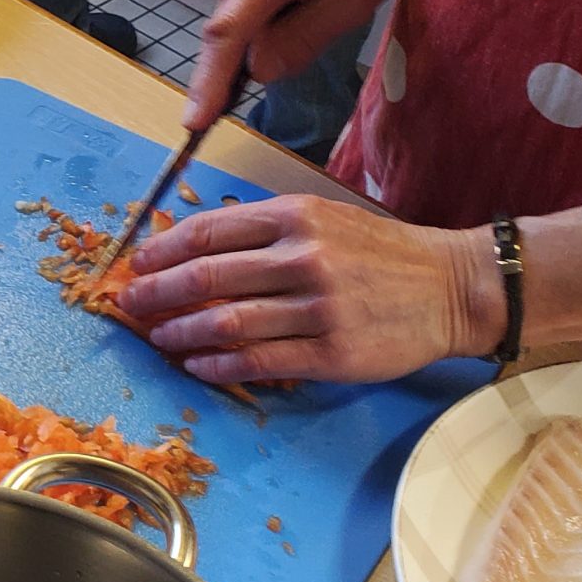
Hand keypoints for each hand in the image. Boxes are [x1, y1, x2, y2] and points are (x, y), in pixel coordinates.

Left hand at [121, 195, 502, 385]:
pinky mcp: (331, 352)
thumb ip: (264, 228)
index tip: (138, 265)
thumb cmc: (380, 253)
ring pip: (226, 323)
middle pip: (207, 277)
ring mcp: (317, 308)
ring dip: (181, 334)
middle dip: (157, 293)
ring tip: (159, 339)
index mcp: (295, 216)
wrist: (452, 287)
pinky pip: (258, 361)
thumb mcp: (323, 217)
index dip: (163, 251)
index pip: (208, 231)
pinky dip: (218, 364)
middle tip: (130, 305)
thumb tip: (195, 242)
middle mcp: (303, 257)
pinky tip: (198, 365)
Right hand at [184, 0, 409, 126]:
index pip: (227, 38)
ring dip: (274, 29)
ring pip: (241, 26)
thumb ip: (304, 39)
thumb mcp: (354, 0)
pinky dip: (269, 16)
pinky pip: (244, 10)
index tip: (193, 122)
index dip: (208, 85)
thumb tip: (259, 71)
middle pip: (236, 39)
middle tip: (321, 19)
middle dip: (268, 50)